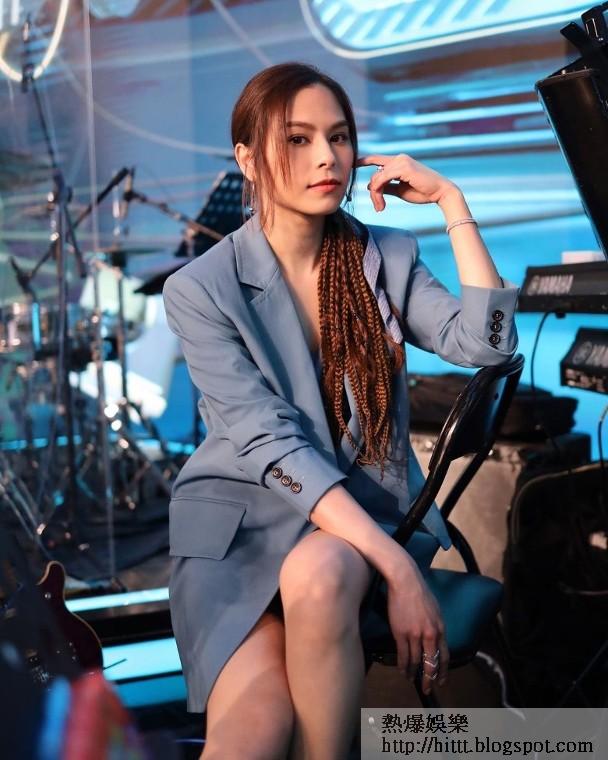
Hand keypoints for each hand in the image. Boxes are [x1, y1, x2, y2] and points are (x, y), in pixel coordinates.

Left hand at [357, 153, 458, 211]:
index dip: (364, 161)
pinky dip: (378, 193)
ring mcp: (401, 161)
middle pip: (375, 175)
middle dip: (373, 193)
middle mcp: (399, 158)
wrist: (440, 193)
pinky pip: (381, 180)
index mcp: (399, 161)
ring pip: (376, 179)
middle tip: (378, 208)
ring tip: (380, 208)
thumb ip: (386, 187)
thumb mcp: (400, 190)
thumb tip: (370, 187)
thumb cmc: (422, 192)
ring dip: (375, 196)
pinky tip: (382, 204)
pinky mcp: (403, 167)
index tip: (353, 164)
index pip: (377, 159)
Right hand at [385, 558, 448, 693]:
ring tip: (410, 679)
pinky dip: (402, 665)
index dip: (443, 670)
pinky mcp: (401, 633)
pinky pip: (403, 655)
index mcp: (440, 628)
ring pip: (416, 661)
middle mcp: (430, 634)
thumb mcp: (435, 610)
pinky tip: (402, 670)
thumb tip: (433, 639)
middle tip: (428, 688)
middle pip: (432, 662)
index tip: (441, 681)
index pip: (444, 655)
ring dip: (413, 673)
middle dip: (430, 678)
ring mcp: (415, 635)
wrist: (405, 581)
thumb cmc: (419, 592)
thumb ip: (435, 626)